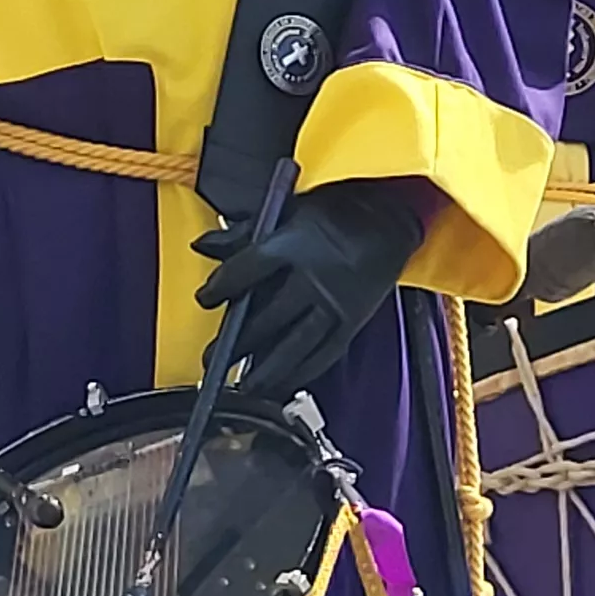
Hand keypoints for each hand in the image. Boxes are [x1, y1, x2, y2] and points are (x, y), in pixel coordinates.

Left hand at [193, 179, 426, 397]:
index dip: (222, 287)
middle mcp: (315, 277)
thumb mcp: (288, 209)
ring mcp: (336, 302)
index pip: (247, 270)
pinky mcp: (353, 319)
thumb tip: (203, 245)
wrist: (391, 216)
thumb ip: (243, 232)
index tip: (206, 299)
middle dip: (238, 342)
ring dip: (269, 369)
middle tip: (213, 358)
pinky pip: (326, 352)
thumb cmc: (338, 210)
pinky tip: (286, 383)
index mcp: (295, 244)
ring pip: (297, 343)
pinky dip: (304, 371)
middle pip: (268, 316)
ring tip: (246, 386)